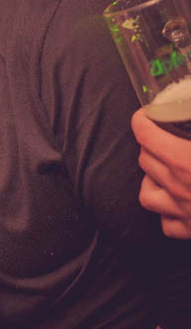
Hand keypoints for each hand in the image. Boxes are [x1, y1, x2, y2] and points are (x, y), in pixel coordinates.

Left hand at [132, 109, 190, 238]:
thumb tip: (189, 103)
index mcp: (185, 160)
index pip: (145, 133)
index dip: (143, 119)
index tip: (147, 114)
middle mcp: (180, 186)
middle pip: (144, 159)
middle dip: (151, 146)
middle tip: (166, 140)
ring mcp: (184, 212)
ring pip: (146, 193)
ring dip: (153, 180)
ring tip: (168, 172)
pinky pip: (166, 224)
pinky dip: (168, 213)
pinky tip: (178, 204)